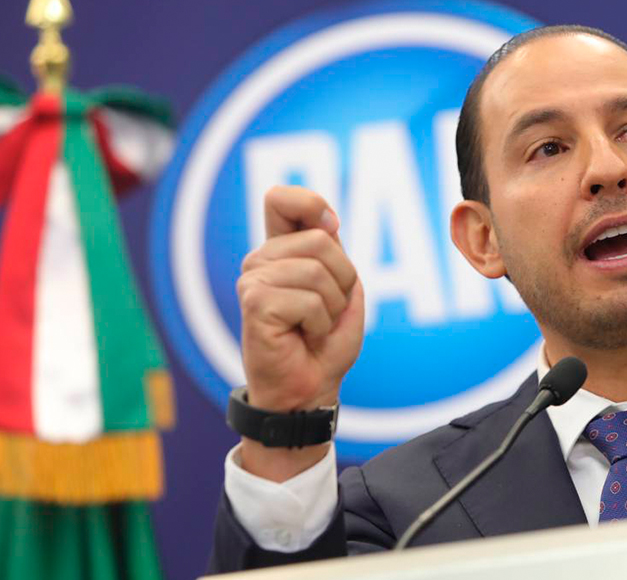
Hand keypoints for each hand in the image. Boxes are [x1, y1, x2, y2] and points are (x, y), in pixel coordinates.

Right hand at [236, 186, 363, 480]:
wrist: (309, 389)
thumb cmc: (325, 343)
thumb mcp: (342, 289)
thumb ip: (333, 251)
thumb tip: (328, 224)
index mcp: (282, 250)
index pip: (282, 199)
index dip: (310, 202)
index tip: (331, 225)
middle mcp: (261, 260)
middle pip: (321, 240)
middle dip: (343, 279)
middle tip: (328, 310)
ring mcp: (252, 279)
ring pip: (317, 271)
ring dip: (332, 306)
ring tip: (314, 326)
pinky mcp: (253, 302)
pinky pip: (308, 300)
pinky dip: (320, 324)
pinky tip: (303, 337)